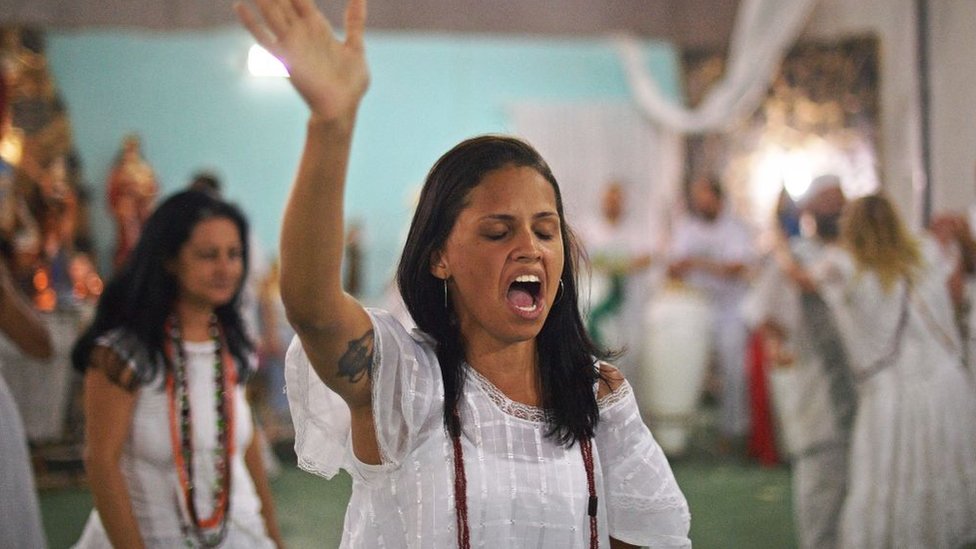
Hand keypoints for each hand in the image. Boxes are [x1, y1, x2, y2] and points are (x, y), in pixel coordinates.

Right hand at [235, 0, 369, 123]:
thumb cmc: (350, 83)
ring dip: (263, 0)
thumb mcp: (355, 47)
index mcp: (317, 28)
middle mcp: (302, 33)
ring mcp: (292, 45)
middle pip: (282, 2)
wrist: (344, 108)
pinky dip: (251, 23)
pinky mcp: (286, 59)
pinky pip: (264, 39)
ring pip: (272, 14)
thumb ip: (355, 21)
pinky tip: (239, 6)